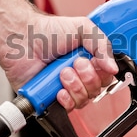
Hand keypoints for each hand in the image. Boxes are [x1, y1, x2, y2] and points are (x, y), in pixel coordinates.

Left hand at [2, 12, 117, 111]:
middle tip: (75, 63)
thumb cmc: (48, 31)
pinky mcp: (52, 98)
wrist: (23, 38)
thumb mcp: (83, 28)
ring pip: (84, 99)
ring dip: (75, 86)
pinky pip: (68, 108)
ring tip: (62, 72)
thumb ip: (103, 44)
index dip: (103, 71)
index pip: (107, 75)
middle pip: (98, 89)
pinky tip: (58, 89)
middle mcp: (80, 75)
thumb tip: (113, 68)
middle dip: (87, 77)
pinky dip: (66, 100)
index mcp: (90, 60)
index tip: (95, 61)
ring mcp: (66, 87)